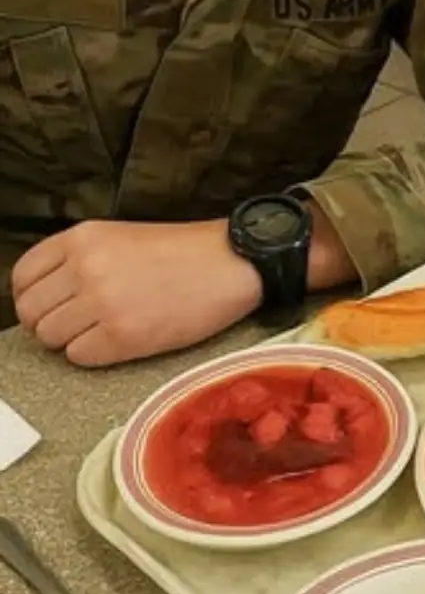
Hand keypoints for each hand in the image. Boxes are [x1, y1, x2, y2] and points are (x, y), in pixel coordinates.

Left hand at [11, 219, 262, 367]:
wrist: (232, 263)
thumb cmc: (183, 252)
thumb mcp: (121, 236)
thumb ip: (79, 259)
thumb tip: (46, 295)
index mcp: (83, 237)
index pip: (23, 277)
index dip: (32, 296)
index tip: (50, 304)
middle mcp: (86, 267)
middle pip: (32, 312)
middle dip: (51, 321)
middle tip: (80, 321)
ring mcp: (102, 302)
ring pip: (51, 338)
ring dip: (72, 339)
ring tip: (105, 328)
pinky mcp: (122, 336)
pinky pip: (79, 357)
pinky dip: (94, 354)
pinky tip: (121, 338)